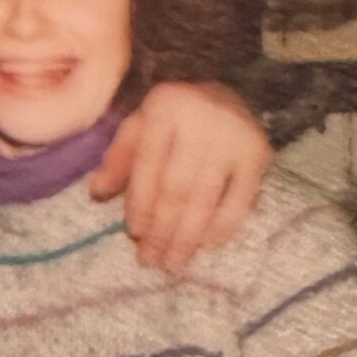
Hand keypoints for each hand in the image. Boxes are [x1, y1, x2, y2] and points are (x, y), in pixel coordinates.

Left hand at [89, 80, 270, 270]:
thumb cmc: (174, 116)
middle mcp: (201, 120)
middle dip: (162, 230)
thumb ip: (119, 157)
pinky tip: (207, 246)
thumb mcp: (141, 124)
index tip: (133, 233)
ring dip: (188, 237)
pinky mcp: (258, 155)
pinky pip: (239, 200)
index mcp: (165, 108)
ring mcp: (233, 138)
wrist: (229, 93)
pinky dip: (223, 227)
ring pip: (206, 198)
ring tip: (173, 263)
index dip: (140, 203)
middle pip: (177, 188)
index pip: (148, 165)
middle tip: (151, 260)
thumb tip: (97, 193)